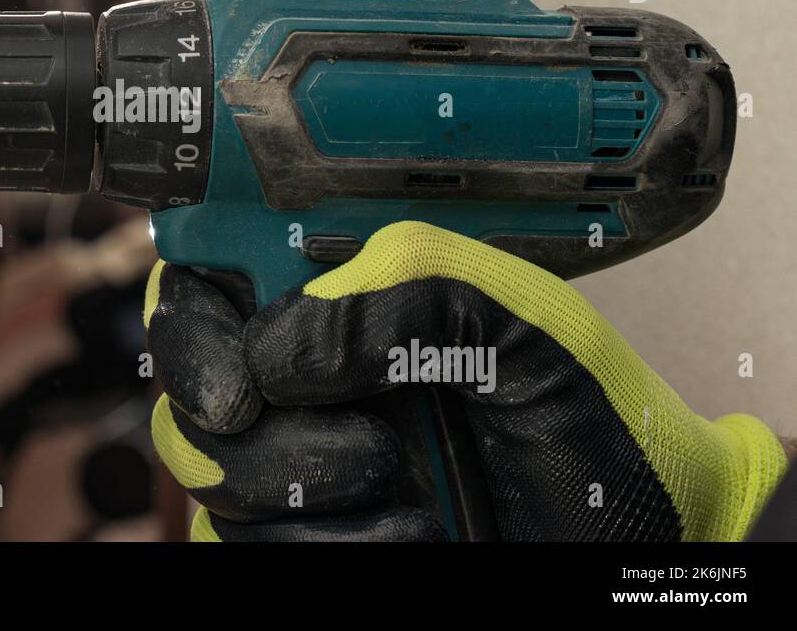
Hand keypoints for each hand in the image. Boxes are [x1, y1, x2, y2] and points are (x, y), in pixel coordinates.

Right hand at [145, 221, 785, 540]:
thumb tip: (276, 348)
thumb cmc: (590, 416)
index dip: (192, 316)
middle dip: (229, 407)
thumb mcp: (516, 318)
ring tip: (394, 476)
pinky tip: (402, 532)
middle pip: (186, 379)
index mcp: (339, 299)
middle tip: (296, 422)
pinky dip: (318, 546)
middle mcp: (307, 376)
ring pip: (208, 470)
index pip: (210, 277)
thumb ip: (399, 291)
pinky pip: (245, 544)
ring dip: (294, 482)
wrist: (637, 540)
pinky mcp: (309, 537)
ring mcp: (300, 458)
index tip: (232, 367)